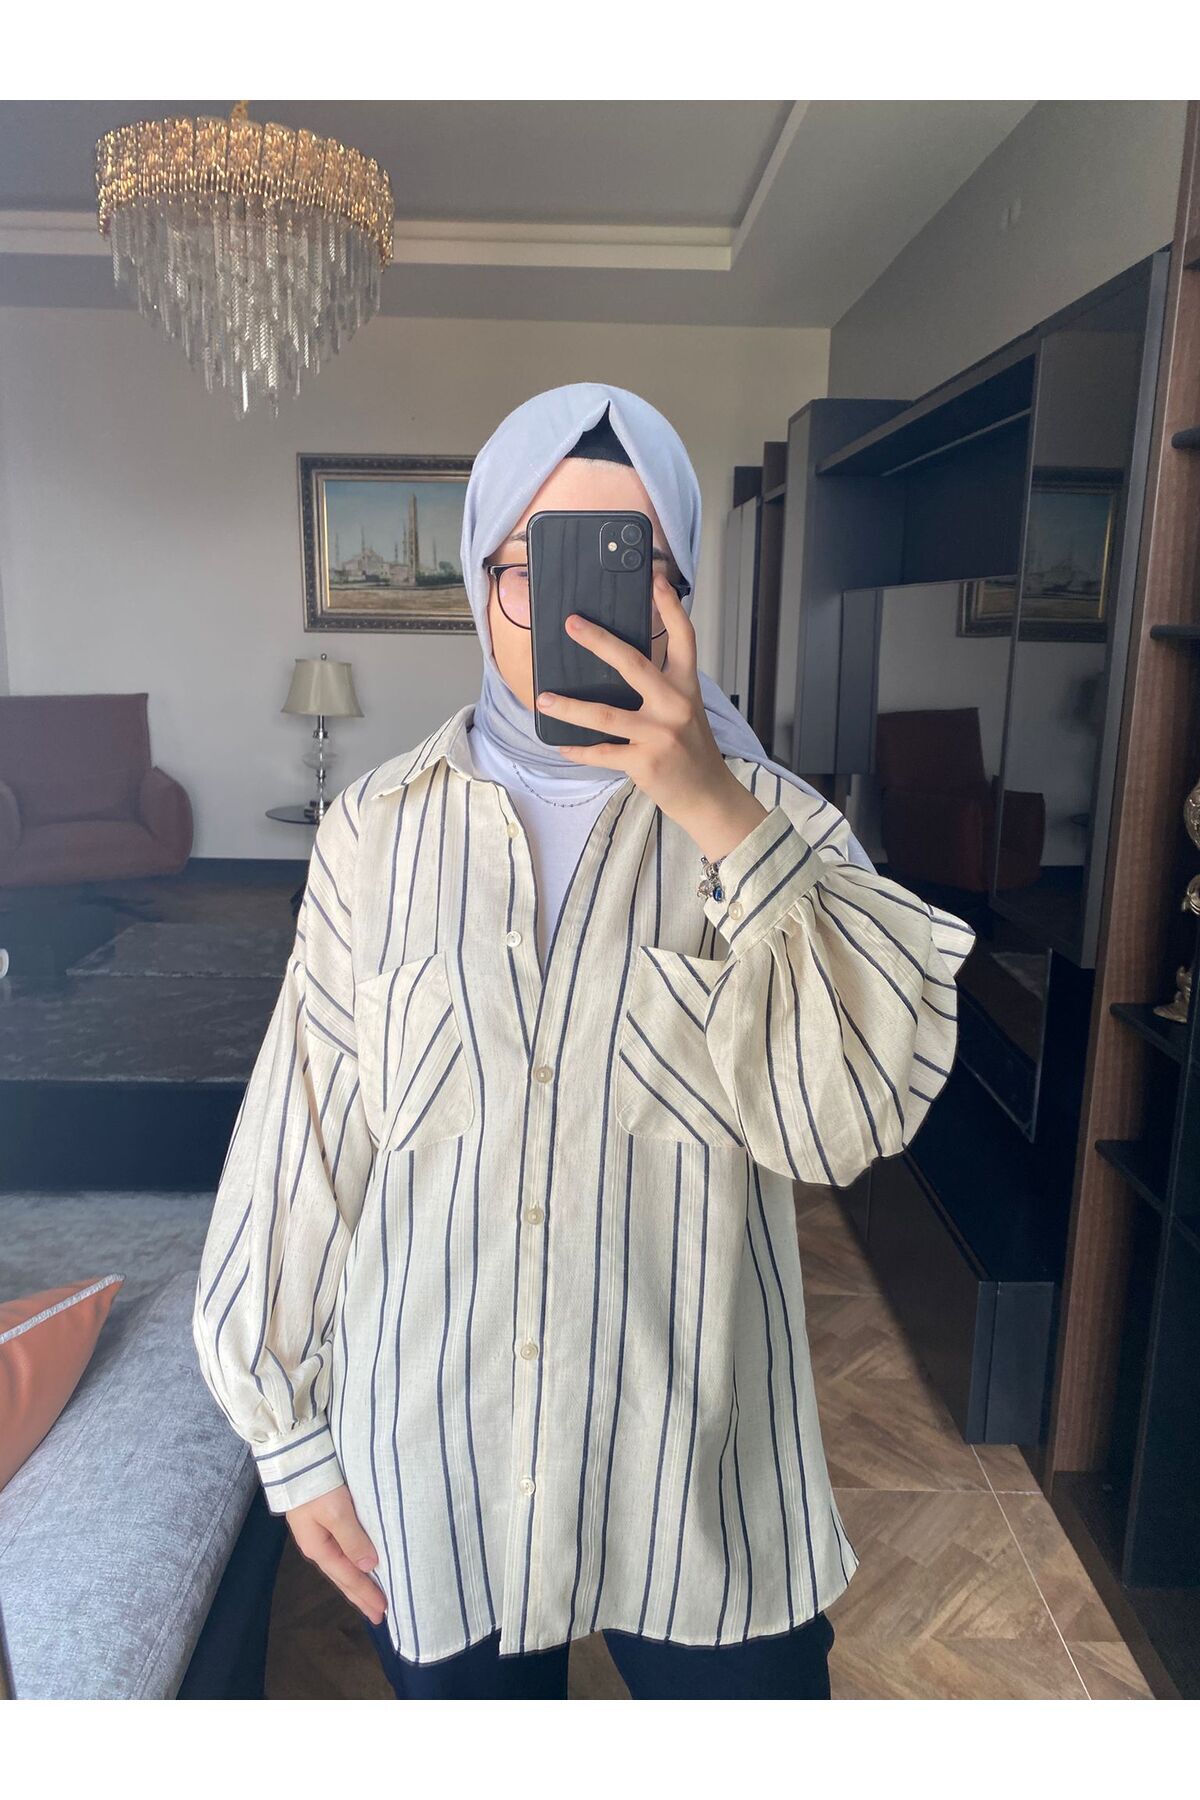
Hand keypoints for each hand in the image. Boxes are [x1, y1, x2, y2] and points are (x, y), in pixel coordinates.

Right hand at [286, 1482, 386, 1625]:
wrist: (293, 1458)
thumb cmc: (315, 1484)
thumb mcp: (335, 1511)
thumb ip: (352, 1538)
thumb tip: (370, 1566)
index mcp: (319, 1548)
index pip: (349, 1578)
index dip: (366, 1595)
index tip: (384, 1611)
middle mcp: (317, 1546)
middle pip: (343, 1578)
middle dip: (361, 1596)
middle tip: (379, 1616)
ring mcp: (318, 1535)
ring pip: (342, 1567)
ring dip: (358, 1582)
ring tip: (372, 1597)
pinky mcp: (322, 1521)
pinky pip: (342, 1552)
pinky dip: (353, 1564)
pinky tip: (360, 1565)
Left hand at [534, 583, 768, 859]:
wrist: (708, 795)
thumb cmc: (692, 751)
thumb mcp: (686, 711)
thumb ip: (661, 688)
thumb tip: (619, 667)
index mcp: (686, 687)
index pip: (684, 639)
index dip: (670, 608)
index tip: (657, 581)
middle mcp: (675, 705)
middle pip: (634, 664)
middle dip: (599, 641)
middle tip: (572, 624)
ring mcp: (659, 733)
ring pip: (605, 714)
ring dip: (570, 707)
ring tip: (544, 698)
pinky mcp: (645, 761)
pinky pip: (602, 752)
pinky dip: (579, 750)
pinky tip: (562, 745)